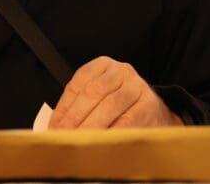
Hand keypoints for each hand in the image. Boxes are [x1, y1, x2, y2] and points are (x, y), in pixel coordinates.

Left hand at [49, 56, 183, 128]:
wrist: (155, 112)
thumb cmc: (120, 105)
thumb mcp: (98, 96)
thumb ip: (77, 106)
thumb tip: (56, 127)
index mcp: (103, 65)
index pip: (78, 84)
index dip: (64, 107)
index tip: (54, 127)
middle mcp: (121, 71)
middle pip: (92, 93)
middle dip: (75, 117)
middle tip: (64, 135)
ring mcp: (137, 86)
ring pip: (109, 106)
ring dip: (91, 126)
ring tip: (79, 141)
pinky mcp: (149, 105)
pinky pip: (127, 121)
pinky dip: (111, 133)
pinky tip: (101, 143)